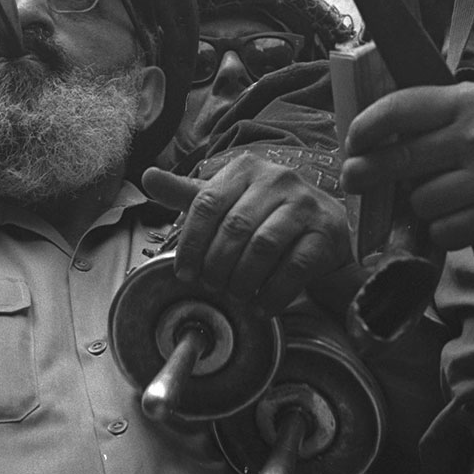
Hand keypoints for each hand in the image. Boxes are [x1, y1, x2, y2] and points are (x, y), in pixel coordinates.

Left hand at [142, 153, 351, 315]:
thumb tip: (148, 176)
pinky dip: (273, 292)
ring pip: (262, 246)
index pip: (206, 203)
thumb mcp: (226, 201)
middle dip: (216, 265)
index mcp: (246, 169)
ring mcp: (305, 204)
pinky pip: (294, 267)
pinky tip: (261, 305)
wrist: (323, 228)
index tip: (185, 274)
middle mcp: (277, 179)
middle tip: (211, 287)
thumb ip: (188, 194)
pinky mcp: (326, 232)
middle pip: (233, 227)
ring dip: (242, 280)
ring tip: (235, 295)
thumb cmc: (265, 214)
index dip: (190, 244)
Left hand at [342, 83, 473, 249]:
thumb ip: (448, 117)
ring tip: (445, 200)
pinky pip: (444, 230)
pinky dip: (445, 232)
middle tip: (354, 180)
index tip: (353, 140)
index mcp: (470, 102)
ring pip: (419, 200)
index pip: (399, 108)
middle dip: (365, 173)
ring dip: (422, 206)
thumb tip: (389, 136)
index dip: (365, 126)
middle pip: (396, 158)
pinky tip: (462, 222)